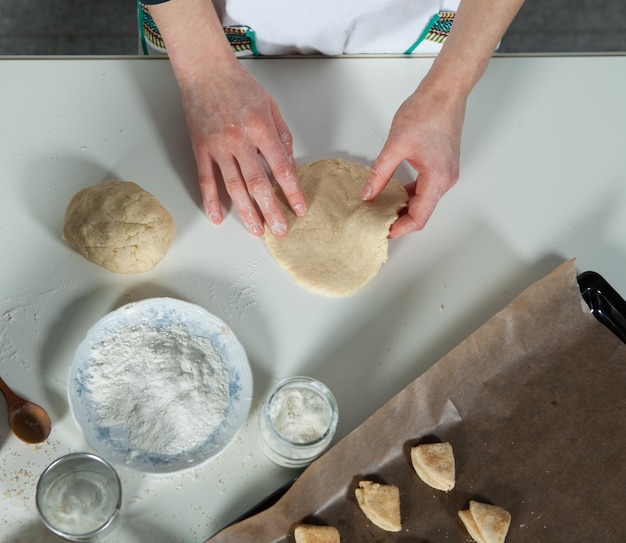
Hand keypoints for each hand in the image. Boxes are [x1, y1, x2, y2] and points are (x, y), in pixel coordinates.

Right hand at [181, 61, 306, 236]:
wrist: (206, 70)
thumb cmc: (240, 85)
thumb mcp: (271, 106)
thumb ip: (282, 136)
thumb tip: (289, 164)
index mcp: (262, 129)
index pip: (281, 168)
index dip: (292, 192)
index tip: (299, 208)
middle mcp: (240, 140)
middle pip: (258, 184)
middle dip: (271, 210)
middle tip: (280, 230)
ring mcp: (218, 146)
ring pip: (233, 187)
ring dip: (246, 212)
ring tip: (256, 230)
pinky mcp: (201, 148)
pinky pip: (206, 179)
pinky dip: (211, 200)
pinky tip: (217, 217)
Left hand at [361, 81, 465, 237]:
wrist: (445, 90)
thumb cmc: (428, 111)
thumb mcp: (396, 145)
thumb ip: (380, 173)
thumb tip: (368, 193)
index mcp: (437, 179)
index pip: (419, 217)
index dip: (400, 228)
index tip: (383, 231)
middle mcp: (446, 180)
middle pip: (422, 211)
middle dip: (399, 218)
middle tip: (377, 219)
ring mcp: (445, 172)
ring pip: (423, 199)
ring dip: (404, 204)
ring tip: (381, 206)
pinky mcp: (442, 164)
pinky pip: (425, 186)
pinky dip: (410, 191)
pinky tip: (393, 188)